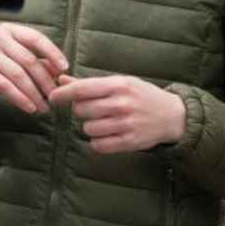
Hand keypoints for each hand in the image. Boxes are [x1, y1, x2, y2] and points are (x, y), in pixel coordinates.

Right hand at [0, 23, 66, 112]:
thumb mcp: (9, 55)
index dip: (52, 53)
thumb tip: (58, 72)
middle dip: (45, 80)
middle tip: (55, 97)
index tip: (65, 69)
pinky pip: (4, 85)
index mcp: (9, 30)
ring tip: (43, 107)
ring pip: (18, 75)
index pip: (36, 38)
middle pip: (29, 60)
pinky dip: (19, 97)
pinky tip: (28, 107)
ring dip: (34, 93)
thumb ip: (32, 60)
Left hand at [48, 74, 185, 153]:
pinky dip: (98, 141)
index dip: (62, 94)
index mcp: (118, 85)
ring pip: (88, 129)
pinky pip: (98, 145)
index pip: (81, 89)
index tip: (52, 98)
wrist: (172, 115)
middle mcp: (122, 104)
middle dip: (81, 110)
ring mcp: (126, 124)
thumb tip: (61, 80)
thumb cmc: (141, 95)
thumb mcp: (119, 83)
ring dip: (91, 126)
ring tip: (105, 122)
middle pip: (81, 110)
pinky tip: (108, 134)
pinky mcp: (130, 142)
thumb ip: (89, 84)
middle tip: (94, 109)